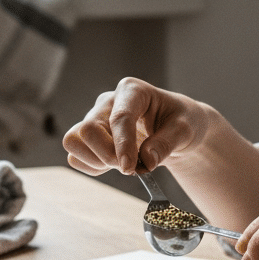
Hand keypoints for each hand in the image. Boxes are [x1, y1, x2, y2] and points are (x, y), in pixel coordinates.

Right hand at [62, 77, 210, 175]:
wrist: (176, 129)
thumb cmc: (181, 122)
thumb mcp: (184, 130)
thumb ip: (166, 143)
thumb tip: (146, 160)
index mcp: (132, 91)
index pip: (120, 118)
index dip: (122, 145)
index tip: (130, 168)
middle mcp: (108, 102)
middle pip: (88, 129)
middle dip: (107, 155)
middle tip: (132, 168)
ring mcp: (95, 118)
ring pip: (74, 141)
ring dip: (96, 161)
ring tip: (123, 164)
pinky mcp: (89, 137)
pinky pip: (75, 156)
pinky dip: (92, 167)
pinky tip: (113, 165)